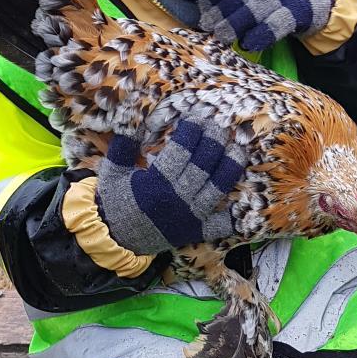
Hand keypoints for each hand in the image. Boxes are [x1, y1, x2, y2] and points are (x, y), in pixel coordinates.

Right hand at [95, 118, 247, 254]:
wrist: (115, 240)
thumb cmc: (115, 202)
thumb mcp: (113, 172)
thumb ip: (123, 146)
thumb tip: (131, 118)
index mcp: (155, 183)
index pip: (181, 151)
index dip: (192, 131)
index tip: (196, 118)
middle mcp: (176, 199)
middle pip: (203, 165)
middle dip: (214, 141)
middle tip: (219, 126)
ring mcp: (190, 217)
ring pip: (218, 188)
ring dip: (231, 166)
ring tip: (238, 148)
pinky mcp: (196, 232)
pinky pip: (221, 225)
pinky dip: (234, 213)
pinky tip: (243, 195)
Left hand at [198, 0, 333, 51]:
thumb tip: (207, 4)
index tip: (202, 8)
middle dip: (222, 11)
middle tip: (208, 26)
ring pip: (256, 9)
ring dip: (236, 23)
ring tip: (222, 36)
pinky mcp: (299, 12)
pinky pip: (277, 24)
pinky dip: (261, 34)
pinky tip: (248, 43)